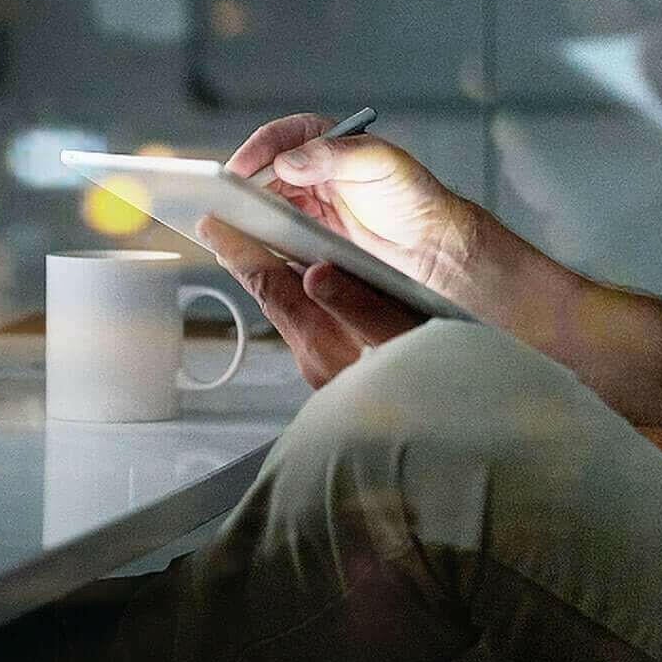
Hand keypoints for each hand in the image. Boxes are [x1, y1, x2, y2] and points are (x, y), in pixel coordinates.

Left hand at [194, 217, 417, 387]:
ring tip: (270, 249)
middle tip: (229, 227)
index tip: (212, 223)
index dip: (240, 250)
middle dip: (253, 261)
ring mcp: (326, 374)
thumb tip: (315, 274)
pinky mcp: (341, 381)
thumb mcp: (402, 340)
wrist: (449, 439)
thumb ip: (357, 307)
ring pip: (293, 315)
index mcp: (323, 344)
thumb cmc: (434, 389)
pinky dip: (308, 304)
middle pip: (273, 299)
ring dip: (282, 282)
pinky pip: (313, 330)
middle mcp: (315, 360)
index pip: (268, 286)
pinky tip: (319, 291)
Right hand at [224, 114, 480, 302]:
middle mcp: (308, 168)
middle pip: (260, 171)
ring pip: (260, 201)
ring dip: (245, 211)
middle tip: (225, 200)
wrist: (430, 247)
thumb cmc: (413, 198)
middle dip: (241, 184)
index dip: (255, 152)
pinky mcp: (302, 232)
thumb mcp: (380, 164)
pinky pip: (269, 229)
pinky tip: (252, 243)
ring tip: (233, 223)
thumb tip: (289, 161)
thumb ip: (335, 154)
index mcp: (323, 140)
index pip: (278, 138)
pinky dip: (257, 235)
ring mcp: (304, 201)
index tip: (239, 171)